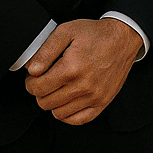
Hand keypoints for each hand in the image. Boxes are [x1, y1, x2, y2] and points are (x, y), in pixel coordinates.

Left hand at [23, 18, 140, 124]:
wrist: (122, 38)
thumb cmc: (95, 34)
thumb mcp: (66, 32)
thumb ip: (45, 51)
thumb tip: (31, 70)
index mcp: (71, 68)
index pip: (38, 88)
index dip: (30, 83)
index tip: (33, 78)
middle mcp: (83, 86)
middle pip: (45, 102)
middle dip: (40, 92)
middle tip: (44, 82)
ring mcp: (94, 96)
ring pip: (59, 113)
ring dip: (53, 103)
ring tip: (57, 89)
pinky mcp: (102, 102)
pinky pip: (78, 120)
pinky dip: (68, 115)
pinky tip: (66, 102)